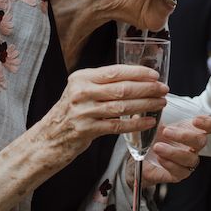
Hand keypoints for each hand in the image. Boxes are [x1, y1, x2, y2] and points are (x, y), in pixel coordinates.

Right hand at [39, 64, 167, 164]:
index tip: (155, 75)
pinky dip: (136, 124)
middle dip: (147, 88)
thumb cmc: (69, 112)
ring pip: (122, 107)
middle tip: (163, 89)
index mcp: (81, 77)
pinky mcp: (86, 130)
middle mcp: (81, 92)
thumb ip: (102, 83)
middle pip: (122, 88)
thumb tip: (136, 78)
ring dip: (146, 105)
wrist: (47, 138)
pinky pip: (117, 126)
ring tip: (160, 103)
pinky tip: (149, 122)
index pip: (115, 71)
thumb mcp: (80, 90)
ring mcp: (83, 112)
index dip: (138, 73)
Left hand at [128, 115, 210, 186]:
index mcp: (192, 129)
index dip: (208, 123)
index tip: (195, 120)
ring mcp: (188, 160)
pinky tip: (159, 158)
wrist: (141, 157)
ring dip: (173, 152)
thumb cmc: (152, 135)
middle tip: (166, 131)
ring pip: (191, 158)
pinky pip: (181, 171)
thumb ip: (152, 113)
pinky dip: (169, 164)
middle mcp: (194, 146)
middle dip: (184, 136)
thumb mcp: (152, 122)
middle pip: (201, 141)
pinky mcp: (179, 173)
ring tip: (157, 147)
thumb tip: (146, 107)